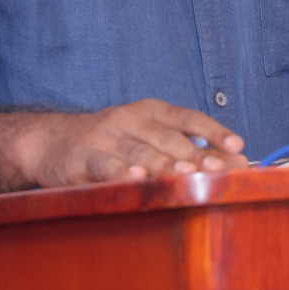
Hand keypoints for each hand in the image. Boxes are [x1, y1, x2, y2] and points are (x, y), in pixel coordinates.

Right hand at [20, 99, 248, 186]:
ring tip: (187, 175)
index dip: (214, 131)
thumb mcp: (144, 136)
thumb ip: (181, 148)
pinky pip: (104, 164)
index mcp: (150, 111)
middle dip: (197, 155)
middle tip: (220, 169)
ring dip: (165, 164)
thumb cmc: (110, 143)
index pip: (188, 118)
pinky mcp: (82, 157)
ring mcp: (105, 137)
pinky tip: (137, 178)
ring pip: (141, 151)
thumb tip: (230, 163)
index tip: (238, 146)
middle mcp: (129, 119)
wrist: (50, 142)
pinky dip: (121, 171)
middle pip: (168, 138)